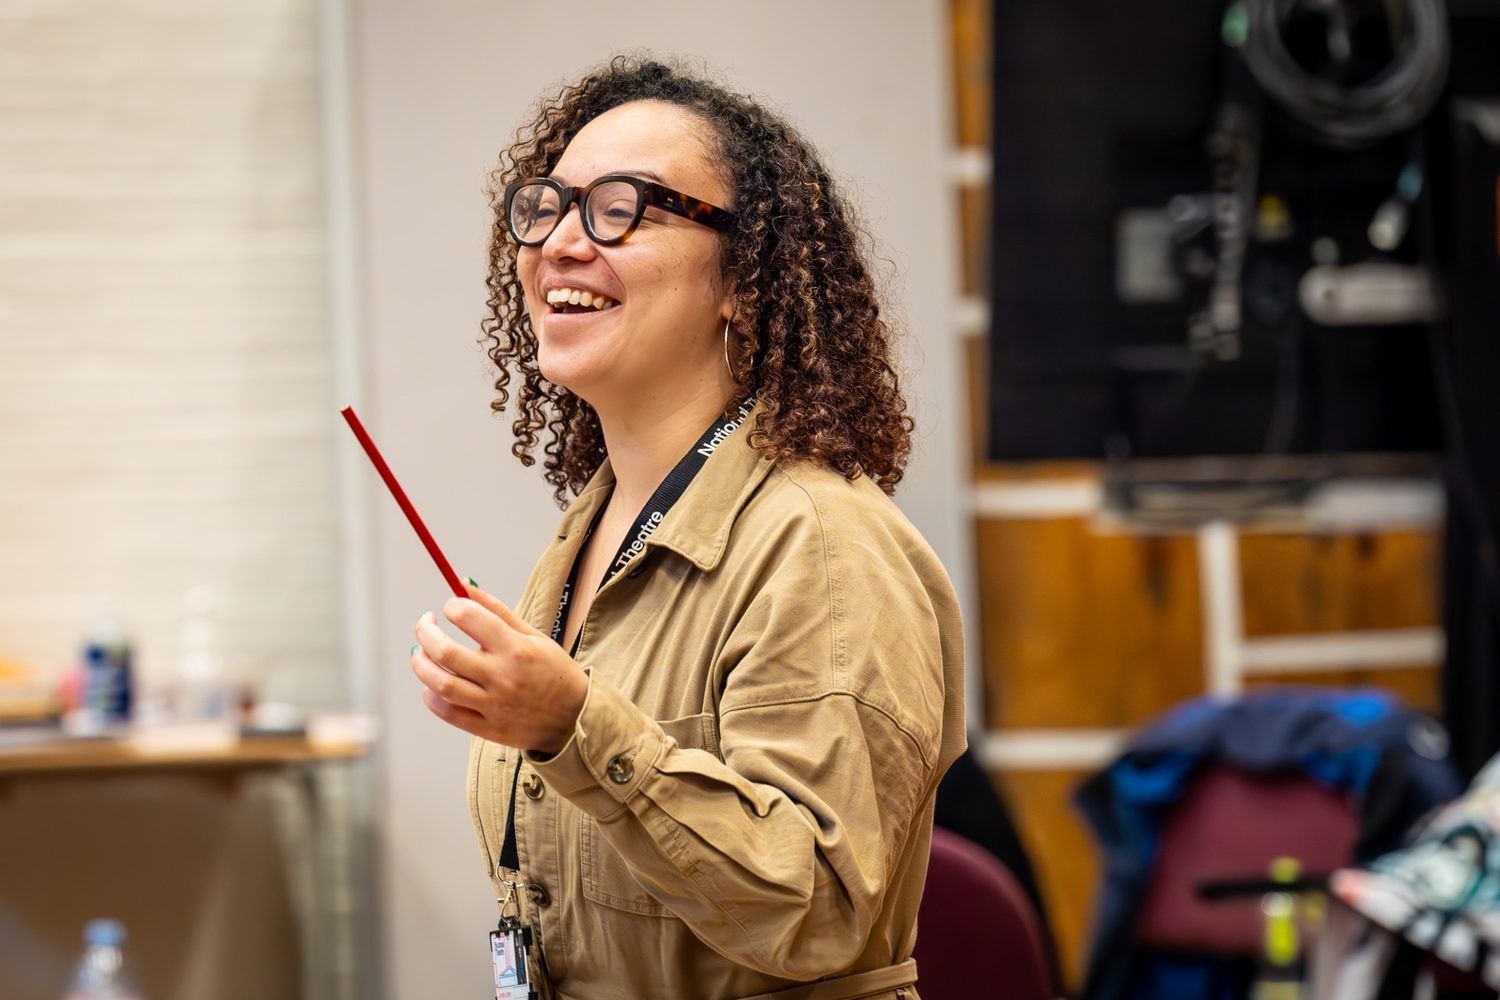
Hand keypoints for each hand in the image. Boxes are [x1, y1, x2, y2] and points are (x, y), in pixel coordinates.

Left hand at [410, 581, 588, 753]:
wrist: (575, 717)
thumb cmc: (554, 671)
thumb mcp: (533, 635)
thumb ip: (497, 610)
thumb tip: (464, 585)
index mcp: (516, 649)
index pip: (471, 619)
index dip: (453, 607)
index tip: (450, 607)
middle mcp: (502, 677)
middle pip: (446, 652)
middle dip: (425, 632)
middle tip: (425, 624)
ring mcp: (494, 706)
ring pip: (440, 684)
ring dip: (421, 664)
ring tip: (420, 653)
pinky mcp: (488, 728)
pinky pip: (448, 713)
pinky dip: (431, 696)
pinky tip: (432, 684)